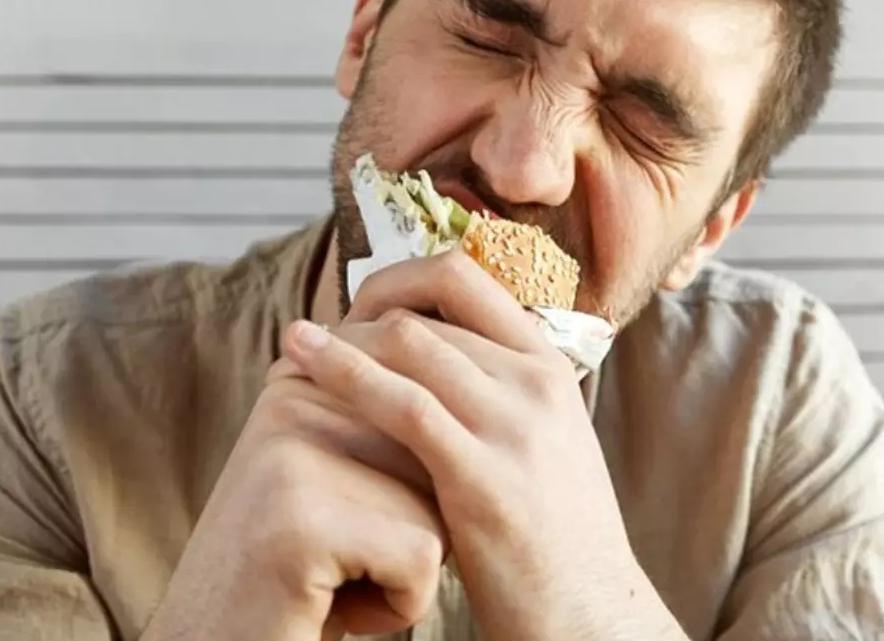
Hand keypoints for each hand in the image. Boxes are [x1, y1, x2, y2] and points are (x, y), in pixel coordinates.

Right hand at [141, 362, 446, 640]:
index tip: (340, 515)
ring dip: (404, 567)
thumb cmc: (296, 574)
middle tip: (333, 554)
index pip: (429, 407)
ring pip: (438, 506)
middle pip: (438, 454)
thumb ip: (382, 418)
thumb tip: (461, 359)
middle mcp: (294, 398)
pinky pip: (421, 559)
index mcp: (304, 375)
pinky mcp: (302, 521)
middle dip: (412, 524)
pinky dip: (397, 605)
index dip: (411, 486)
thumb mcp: (332, 476)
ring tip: (328, 578)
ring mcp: (293, 454)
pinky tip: (328, 607)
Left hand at [280, 251, 686, 640]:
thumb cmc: (557, 540)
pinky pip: (403, 406)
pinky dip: (344, 377)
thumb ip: (502, 395)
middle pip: (428, 310)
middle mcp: (535, 384)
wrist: (589, 618)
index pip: (469, 280)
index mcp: (550, 368)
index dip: (402, 277)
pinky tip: (302, 372)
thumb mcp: (545, 444)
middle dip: (360, 313)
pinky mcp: (481, 477)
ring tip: (294, 343)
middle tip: (315, 331)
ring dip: (340, 338)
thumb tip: (442, 360)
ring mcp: (513, 426)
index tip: (360, 299)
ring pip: (410, 343)